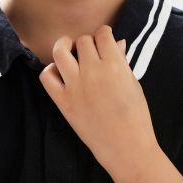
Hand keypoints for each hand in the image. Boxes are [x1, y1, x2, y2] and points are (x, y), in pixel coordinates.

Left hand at [39, 25, 158, 173]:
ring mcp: (75, 87)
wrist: (126, 148)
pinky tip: (61, 72)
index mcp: (115, 66)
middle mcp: (93, 73)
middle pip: (83, 41)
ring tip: (70, 50)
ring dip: (65, 46)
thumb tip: (116, 42)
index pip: (102, 35)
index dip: (103, 33)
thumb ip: (122, 61)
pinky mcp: (63, 102)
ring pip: (60, 51)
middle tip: (91, 51)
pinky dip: (51, 70)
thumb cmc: (136, 116)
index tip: (103, 38)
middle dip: (88, 42)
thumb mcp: (134, 84)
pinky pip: (47, 77)